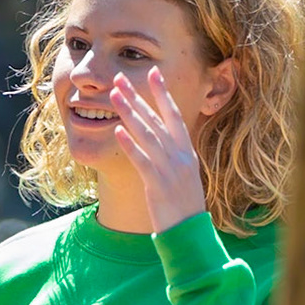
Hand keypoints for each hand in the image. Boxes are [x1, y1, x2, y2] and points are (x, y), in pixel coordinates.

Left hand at [112, 69, 206, 232]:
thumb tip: (161, 140)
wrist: (190, 233)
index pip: (174, 114)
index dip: (162, 92)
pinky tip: (118, 130)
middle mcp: (180, 155)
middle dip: (137, 97)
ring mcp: (170, 169)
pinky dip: (130, 144)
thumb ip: (172, 155)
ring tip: (115, 95)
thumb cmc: (183, 206)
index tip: (153, 72)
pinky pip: (142, 160)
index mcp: (186, 151)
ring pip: (148, 134)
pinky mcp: (158, 184)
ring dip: (130, 112)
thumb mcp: (182, 175)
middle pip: (156, 119)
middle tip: (120, 78)